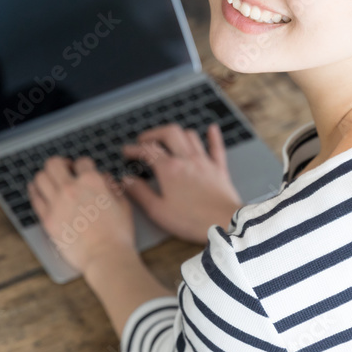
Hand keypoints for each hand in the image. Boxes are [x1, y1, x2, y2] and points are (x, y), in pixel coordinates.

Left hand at [27, 156, 134, 273]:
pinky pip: (35, 199)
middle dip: (59, 164)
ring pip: (40, 177)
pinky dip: (35, 192)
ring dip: (46, 176)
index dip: (83, 165)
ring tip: (50, 181)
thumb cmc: (118, 234)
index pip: (81, 161)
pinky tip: (38, 191)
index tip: (82, 170)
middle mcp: (71, 188)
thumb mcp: (123, 204)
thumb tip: (105, 177)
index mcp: (92, 181)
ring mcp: (56, 203)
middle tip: (64, 171)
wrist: (105, 256)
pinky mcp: (47, 219)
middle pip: (54, 164)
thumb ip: (112, 186)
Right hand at [120, 123, 241, 244]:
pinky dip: (213, 136)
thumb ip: (140, 193)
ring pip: (190, 136)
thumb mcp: (158, 211)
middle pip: (169, 133)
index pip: (147, 150)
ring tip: (168, 140)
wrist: (225, 223)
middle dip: (154, 133)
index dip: (134, 149)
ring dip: (177, 134)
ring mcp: (204, 162)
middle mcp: (186, 159)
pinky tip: (211, 129)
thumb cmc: (191, 220)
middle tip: (144, 141)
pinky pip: (216, 147)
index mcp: (169, 169)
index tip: (126, 152)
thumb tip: (127, 180)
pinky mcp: (219, 169)